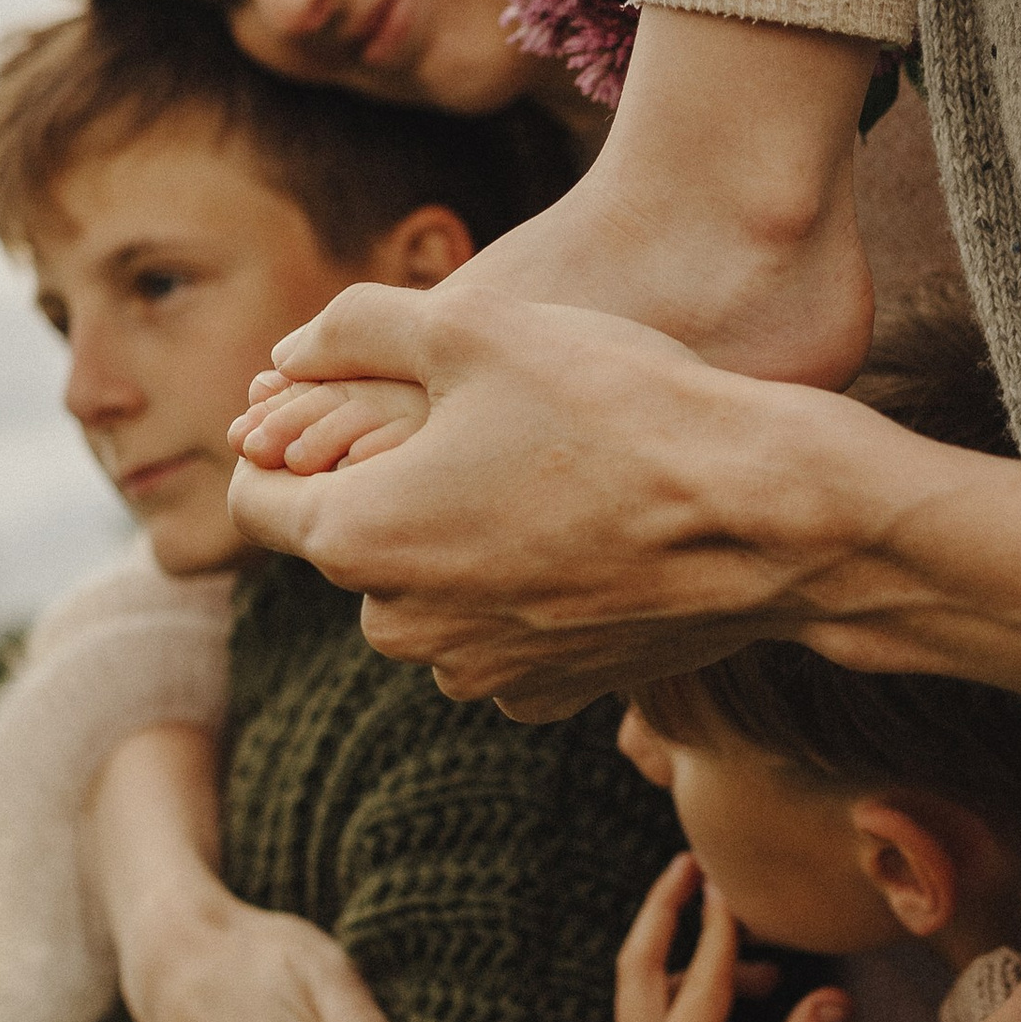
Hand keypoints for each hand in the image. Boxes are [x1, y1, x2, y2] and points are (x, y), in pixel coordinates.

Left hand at [230, 293, 838, 714]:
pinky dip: (518, 587)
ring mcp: (479, 674)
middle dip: (382, 486)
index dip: (283, 440)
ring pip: (426, 591)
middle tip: (467, 422)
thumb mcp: (470, 324)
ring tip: (539, 471)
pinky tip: (584, 529)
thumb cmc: (618, 406)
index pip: (254, 498)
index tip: (333, 404)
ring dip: (453, 539)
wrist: (766, 516)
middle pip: (348, 545)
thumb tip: (287, 352)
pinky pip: (497, 632)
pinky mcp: (548, 697)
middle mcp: (403, 628)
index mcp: (360, 540)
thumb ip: (353, 328)